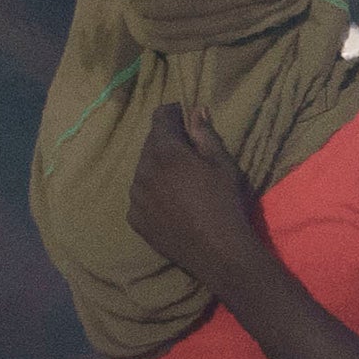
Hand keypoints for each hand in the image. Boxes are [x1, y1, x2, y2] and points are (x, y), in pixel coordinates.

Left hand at [125, 95, 266, 290]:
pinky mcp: (134, 218)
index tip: (180, 113)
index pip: (159, 120)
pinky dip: (151, 192)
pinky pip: (141, 197)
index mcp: (164, 152)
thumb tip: (196, 110)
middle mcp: (142, 171)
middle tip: (184, 147)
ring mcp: (135, 196)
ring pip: (143, 171)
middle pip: (150, 145)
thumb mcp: (221, 162)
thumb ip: (204, 133)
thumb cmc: (224, 200)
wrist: (216, 248)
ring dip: (156, 167)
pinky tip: (170, 201)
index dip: (171, 113)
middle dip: (165, 141)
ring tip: (178, 177)